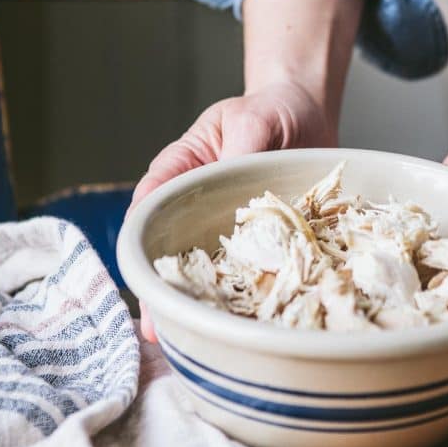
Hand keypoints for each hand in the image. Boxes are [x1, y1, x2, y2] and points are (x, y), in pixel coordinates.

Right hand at [130, 81, 335, 340]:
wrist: (307, 115)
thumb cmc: (269, 110)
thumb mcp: (251, 119)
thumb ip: (239, 146)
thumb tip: (229, 175)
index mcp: (181, 170)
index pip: (147, 208)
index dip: (139, 244)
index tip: (142, 278)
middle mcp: (198, 204)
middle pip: (170, 249)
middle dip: (165, 287)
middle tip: (160, 328)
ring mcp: (228, 225)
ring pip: (208, 266)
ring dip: (203, 297)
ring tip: (196, 336)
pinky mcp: (262, 237)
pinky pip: (250, 267)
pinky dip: (248, 290)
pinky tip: (249, 319)